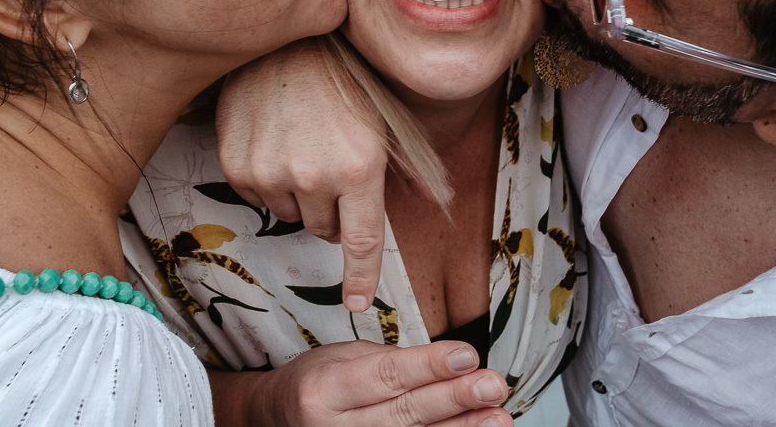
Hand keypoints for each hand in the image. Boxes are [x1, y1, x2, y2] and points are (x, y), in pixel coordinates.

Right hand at [216, 37, 391, 311]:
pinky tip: (276, 141)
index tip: (358, 304)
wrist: (288, 39)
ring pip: (289, 213)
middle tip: (332, 168)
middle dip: (332, 210)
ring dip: (299, 195)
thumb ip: (410, 164)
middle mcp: (315, 175)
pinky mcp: (236, 161)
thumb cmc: (347, 77)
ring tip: (303, 145)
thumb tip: (435, 200)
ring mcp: (271, 170)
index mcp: (360, 166)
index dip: (360, 277)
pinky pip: (256, 195)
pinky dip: (267, 179)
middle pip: (323, 229)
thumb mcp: (388, 117)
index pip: (361, 241)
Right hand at [252, 340, 512, 426]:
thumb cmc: (317, 382)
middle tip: (493, 385)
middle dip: (454, 400)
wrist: (277, 420)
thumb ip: (391, 363)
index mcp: (324, 390)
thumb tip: (450, 364)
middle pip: (404, 414)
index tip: (467, 355)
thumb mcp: (342, 358)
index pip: (385, 377)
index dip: (428, 367)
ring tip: (498, 418)